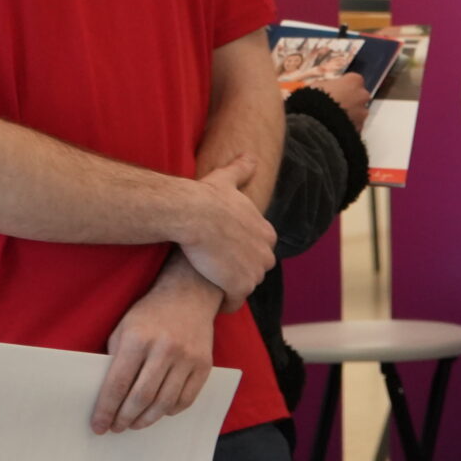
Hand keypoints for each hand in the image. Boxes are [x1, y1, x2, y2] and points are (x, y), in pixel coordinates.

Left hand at [92, 260, 220, 433]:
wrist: (188, 296)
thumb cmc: (149, 314)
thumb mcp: (123, 328)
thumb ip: (115, 360)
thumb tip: (106, 396)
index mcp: (138, 338)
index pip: (118, 384)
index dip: (106, 409)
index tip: (99, 426)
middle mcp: (164, 348)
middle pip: (141, 398)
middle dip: (125, 418)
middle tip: (116, 428)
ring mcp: (187, 358)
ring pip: (164, 403)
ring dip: (146, 420)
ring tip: (135, 424)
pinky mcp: (204, 365)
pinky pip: (186, 399)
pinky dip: (169, 411)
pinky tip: (158, 411)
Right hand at [174, 154, 274, 299]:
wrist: (193, 214)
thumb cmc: (206, 197)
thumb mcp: (226, 180)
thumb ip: (241, 170)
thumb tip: (251, 156)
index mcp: (267, 233)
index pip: (258, 251)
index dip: (239, 253)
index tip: (221, 254)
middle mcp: (267, 254)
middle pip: (253, 271)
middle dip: (237, 273)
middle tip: (212, 270)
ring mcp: (255, 272)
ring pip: (243, 287)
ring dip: (229, 288)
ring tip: (208, 284)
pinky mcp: (240, 287)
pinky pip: (233, 303)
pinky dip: (224, 303)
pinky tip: (209, 298)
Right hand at [300, 73, 370, 129]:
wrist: (317, 122)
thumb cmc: (317, 99)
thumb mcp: (318, 85)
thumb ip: (328, 85)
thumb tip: (328, 87)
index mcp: (353, 80)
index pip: (354, 80)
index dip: (344, 86)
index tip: (337, 90)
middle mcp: (362, 95)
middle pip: (359, 96)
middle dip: (351, 100)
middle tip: (336, 105)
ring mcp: (363, 113)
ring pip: (359, 112)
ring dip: (350, 114)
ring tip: (335, 119)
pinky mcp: (360, 128)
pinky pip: (355, 126)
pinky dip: (348, 126)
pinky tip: (336, 128)